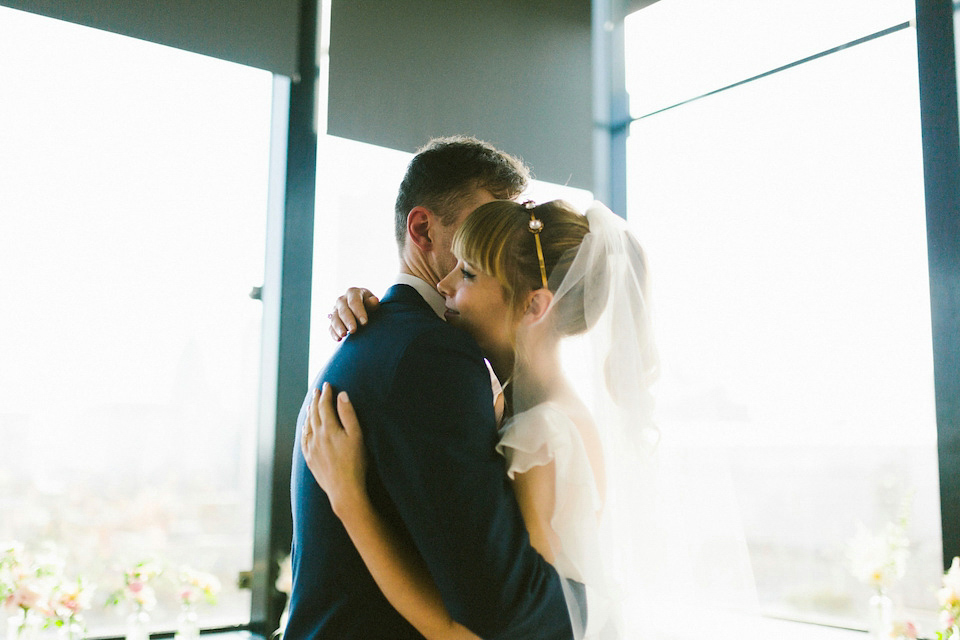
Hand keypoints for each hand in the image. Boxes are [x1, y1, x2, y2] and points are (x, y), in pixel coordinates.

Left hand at [301, 382, 367, 516]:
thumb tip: (341, 395)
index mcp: (329, 428)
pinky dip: (304, 429)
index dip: (326, 394)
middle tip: (317, 390)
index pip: (325, 405)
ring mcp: (311, 448)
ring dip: (309, 413)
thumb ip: (348, 414)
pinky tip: (305, 427)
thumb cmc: (355, 463)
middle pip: (314, 413)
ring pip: (307, 425)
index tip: (328, 384)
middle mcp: (317, 436)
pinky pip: (303, 439)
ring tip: (310, 405)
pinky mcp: (310, 459)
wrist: (344, 490)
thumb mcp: (357, 436)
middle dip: (316, 400)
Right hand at [329, 288, 379, 340]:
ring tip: (343, 335)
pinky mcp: (333, 320)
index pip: (354, 301)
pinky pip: (330, 327)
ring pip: (334, 318)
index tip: (365, 322)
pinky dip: (333, 333)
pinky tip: (338, 339)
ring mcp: (335, 310)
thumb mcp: (372, 303)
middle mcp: (342, 300)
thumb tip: (374, 300)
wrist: (363, 308)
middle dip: (348, 320)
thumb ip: (372, 303)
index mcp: (353, 292)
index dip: (359, 311)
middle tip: (354, 330)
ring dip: (338, 327)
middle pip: (343, 310)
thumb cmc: (369, 305)